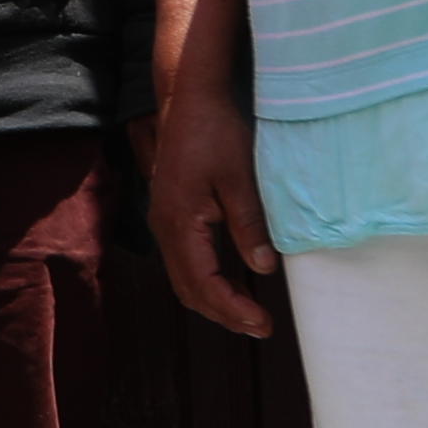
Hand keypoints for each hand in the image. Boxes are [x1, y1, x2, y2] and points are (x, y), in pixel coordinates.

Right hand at [145, 79, 280, 340]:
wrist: (190, 101)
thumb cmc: (216, 133)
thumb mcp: (239, 179)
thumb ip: (249, 226)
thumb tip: (263, 269)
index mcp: (179, 222)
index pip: (203, 283)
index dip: (232, 309)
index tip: (262, 323)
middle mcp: (164, 228)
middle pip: (188, 289)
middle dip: (223, 313)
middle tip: (260, 326)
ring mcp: (164, 223)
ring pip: (183, 279)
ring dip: (214, 300)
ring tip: (248, 313)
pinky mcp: (170, 216)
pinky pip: (184, 262)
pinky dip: (206, 281)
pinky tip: (230, 283)